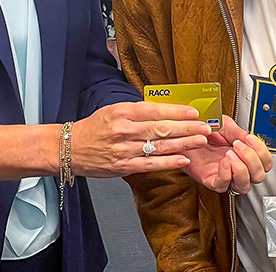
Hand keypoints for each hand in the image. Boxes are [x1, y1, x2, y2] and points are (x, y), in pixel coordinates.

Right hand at [71, 102, 209, 177]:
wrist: (70, 148)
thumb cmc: (94, 128)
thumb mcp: (113, 110)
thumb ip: (138, 111)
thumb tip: (166, 109)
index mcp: (122, 112)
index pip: (154, 110)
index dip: (177, 112)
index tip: (194, 112)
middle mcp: (123, 130)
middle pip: (161, 128)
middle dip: (186, 128)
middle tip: (205, 127)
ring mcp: (124, 150)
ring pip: (159, 146)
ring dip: (183, 144)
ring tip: (200, 141)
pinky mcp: (123, 167)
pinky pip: (150, 165)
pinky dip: (169, 163)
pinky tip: (183, 160)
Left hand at [182, 116, 271, 192]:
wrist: (183, 133)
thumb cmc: (202, 130)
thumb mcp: (224, 125)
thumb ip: (239, 132)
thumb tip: (251, 139)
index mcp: (244, 155)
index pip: (265, 162)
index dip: (262, 152)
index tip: (250, 139)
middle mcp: (237, 168)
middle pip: (259, 176)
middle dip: (252, 159)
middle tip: (239, 145)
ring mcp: (225, 176)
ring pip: (245, 185)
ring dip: (241, 168)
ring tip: (230, 153)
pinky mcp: (211, 181)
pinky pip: (223, 185)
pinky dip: (226, 173)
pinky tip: (223, 161)